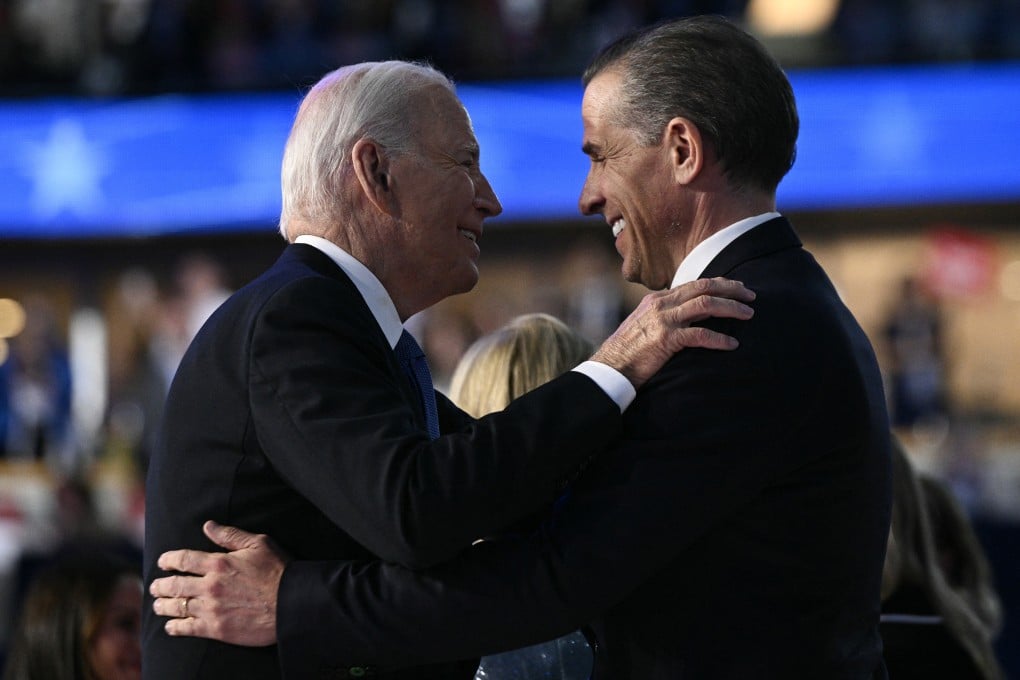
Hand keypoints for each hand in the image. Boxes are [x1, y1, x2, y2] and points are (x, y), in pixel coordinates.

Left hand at [149, 520, 287, 646]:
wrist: (292, 603)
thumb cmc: (278, 571)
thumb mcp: (258, 544)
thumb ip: (230, 535)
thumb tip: (208, 526)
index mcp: (218, 563)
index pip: (183, 559)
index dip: (169, 560)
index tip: (162, 562)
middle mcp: (210, 586)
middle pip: (175, 585)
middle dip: (160, 585)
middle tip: (155, 587)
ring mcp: (211, 609)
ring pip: (177, 607)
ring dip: (163, 606)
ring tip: (158, 605)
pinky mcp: (216, 629)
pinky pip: (187, 628)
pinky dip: (175, 627)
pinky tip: (171, 626)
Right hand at [591, 277, 754, 387]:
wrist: (610, 368)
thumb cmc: (629, 352)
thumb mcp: (646, 326)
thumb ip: (666, 318)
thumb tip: (689, 319)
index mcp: (657, 299)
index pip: (694, 284)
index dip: (719, 284)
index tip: (738, 287)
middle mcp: (661, 304)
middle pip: (703, 287)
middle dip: (731, 289)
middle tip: (751, 295)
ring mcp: (663, 320)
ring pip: (705, 305)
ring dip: (731, 308)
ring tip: (749, 315)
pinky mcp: (666, 339)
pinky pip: (700, 335)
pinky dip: (719, 339)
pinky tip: (732, 344)